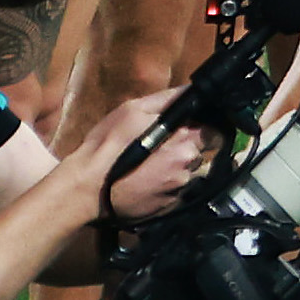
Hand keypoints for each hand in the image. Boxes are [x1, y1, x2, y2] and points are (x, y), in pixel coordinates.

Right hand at [79, 90, 217, 219]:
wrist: (85, 188)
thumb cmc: (106, 146)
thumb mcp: (132, 110)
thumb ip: (166, 99)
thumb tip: (191, 90)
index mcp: (185, 141)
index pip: (214, 132)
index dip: (203, 129)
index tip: (188, 129)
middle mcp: (188, 167)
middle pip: (203, 154)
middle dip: (190, 149)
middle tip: (164, 149)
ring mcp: (180, 190)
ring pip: (192, 175)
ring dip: (180, 169)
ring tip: (154, 168)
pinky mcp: (170, 208)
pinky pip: (180, 194)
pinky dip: (169, 187)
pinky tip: (150, 183)